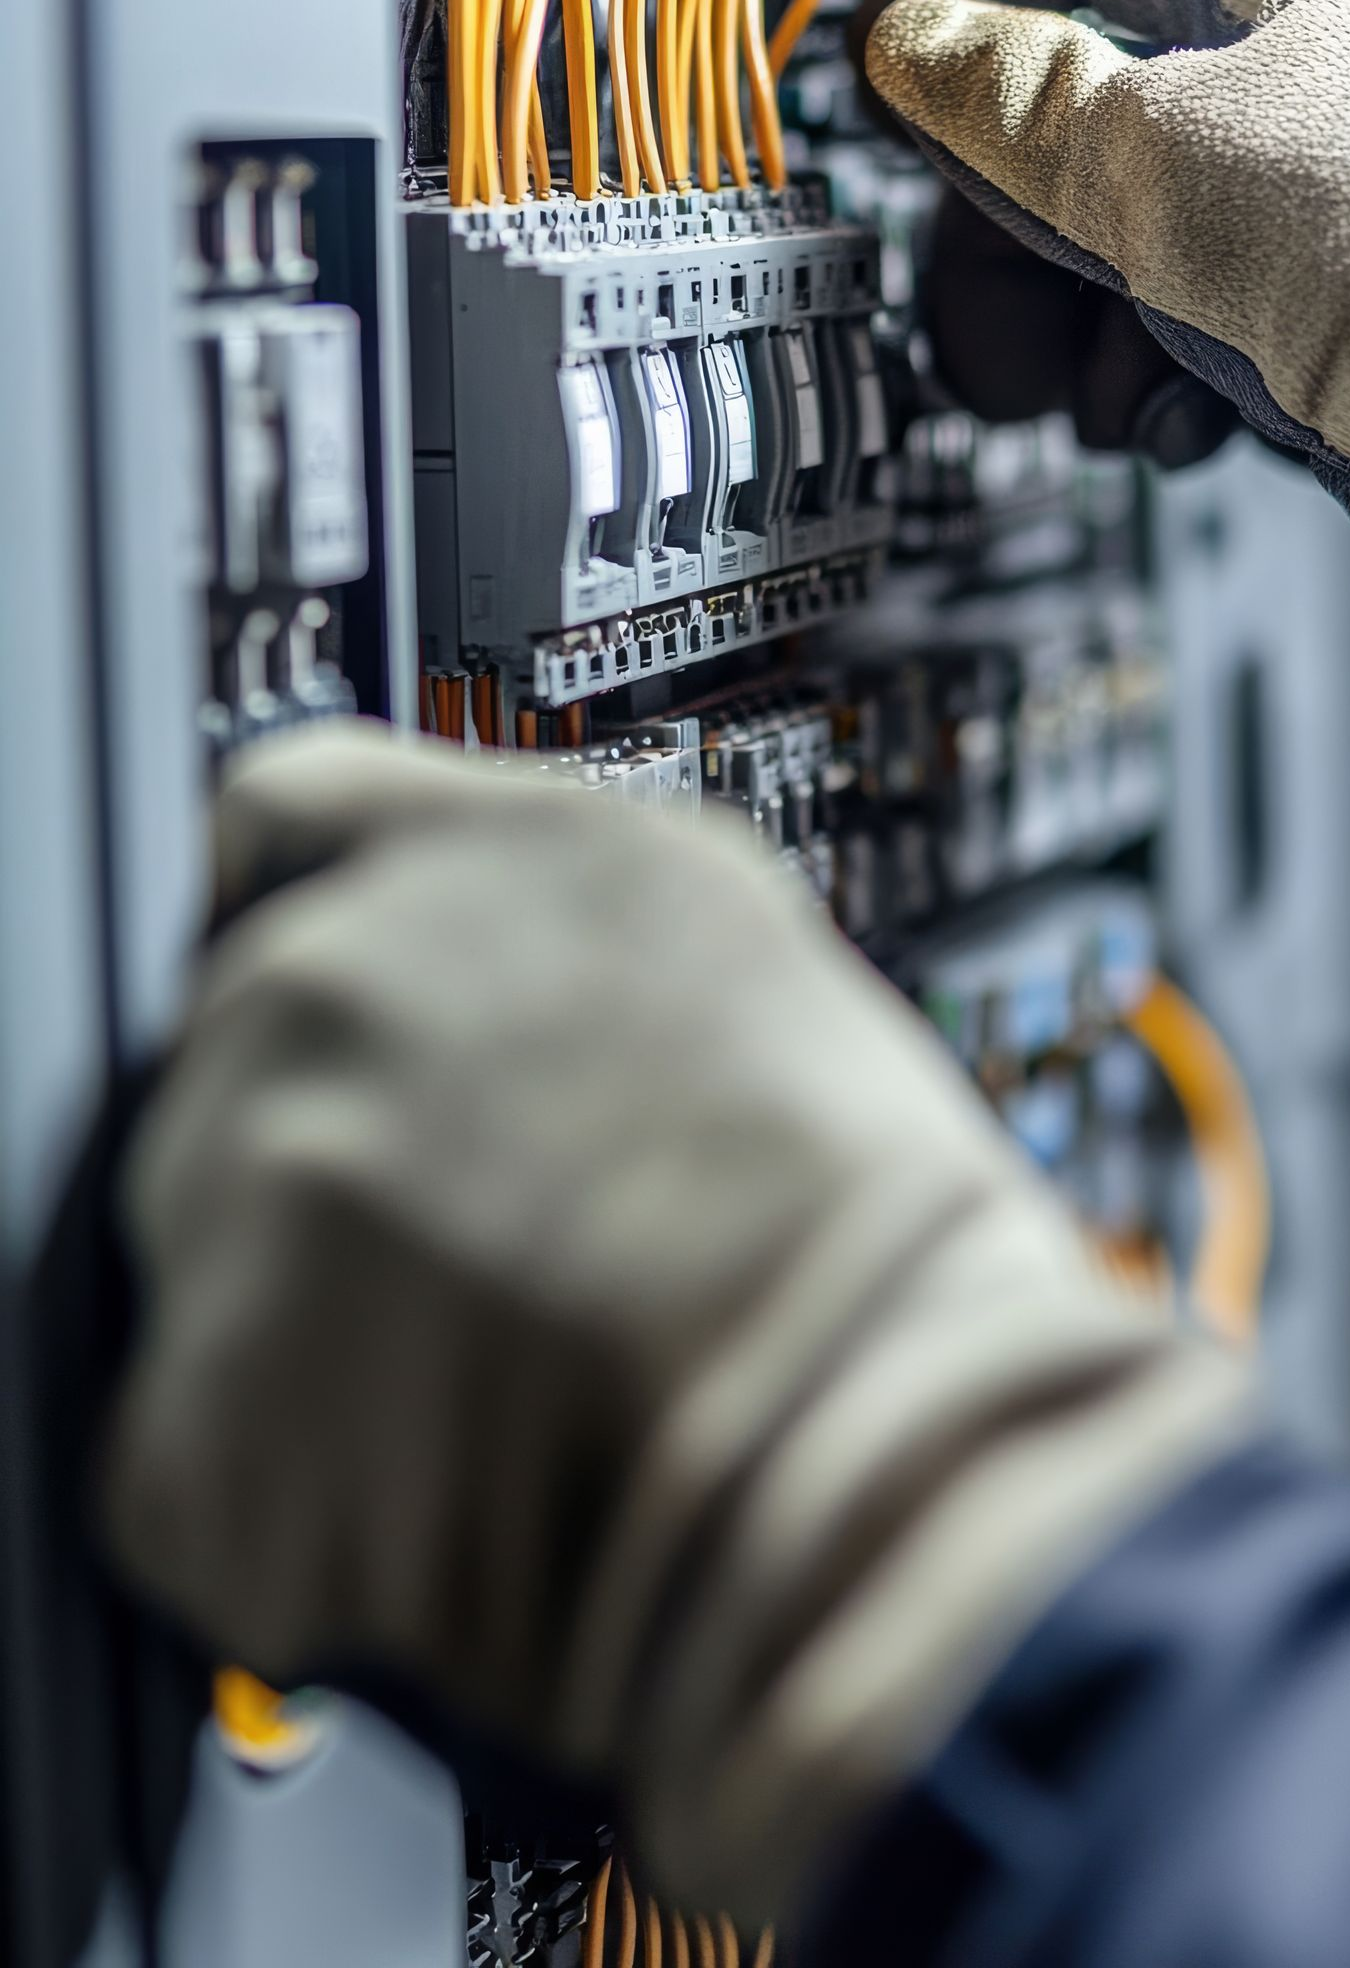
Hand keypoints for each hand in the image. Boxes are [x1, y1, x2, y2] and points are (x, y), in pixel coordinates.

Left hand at [102, 722, 1247, 1924]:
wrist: (912, 1472)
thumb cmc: (898, 1266)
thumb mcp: (755, 988)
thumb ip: (566, 961)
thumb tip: (485, 1022)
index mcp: (510, 856)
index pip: (285, 816)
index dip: (291, 919)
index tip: (320, 1012)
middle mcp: (352, 975)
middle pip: (236, 1056)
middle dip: (331, 1160)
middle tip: (471, 1272)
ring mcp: (264, 1171)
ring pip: (207, 1252)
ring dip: (313, 1329)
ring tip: (497, 1406)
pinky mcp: (211, 1391)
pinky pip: (190, 1448)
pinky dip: (288, 1504)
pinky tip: (447, 1511)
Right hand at [854, 0, 1349, 503]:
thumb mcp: (1169, 171)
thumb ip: (1017, 105)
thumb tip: (918, 50)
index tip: (876, 55)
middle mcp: (1320, 49)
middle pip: (1093, 100)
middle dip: (1008, 228)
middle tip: (965, 311)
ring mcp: (1329, 179)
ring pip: (1137, 226)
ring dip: (1080, 329)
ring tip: (1096, 399)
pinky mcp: (1339, 295)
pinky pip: (1204, 308)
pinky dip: (1161, 371)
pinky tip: (1171, 421)